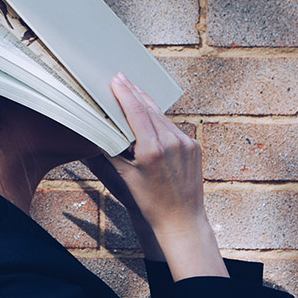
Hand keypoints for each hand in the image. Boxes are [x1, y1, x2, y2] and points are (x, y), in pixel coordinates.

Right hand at [97, 73, 226, 279]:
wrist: (182, 219)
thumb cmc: (152, 203)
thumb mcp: (127, 177)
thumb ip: (114, 152)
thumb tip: (102, 133)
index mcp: (153, 149)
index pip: (136, 112)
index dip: (125, 93)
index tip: (117, 79)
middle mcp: (172, 142)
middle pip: (149, 109)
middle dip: (134, 93)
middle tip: (122, 78)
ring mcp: (186, 143)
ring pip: (162, 117)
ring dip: (147, 104)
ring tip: (134, 91)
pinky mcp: (194, 146)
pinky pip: (173, 127)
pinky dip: (160, 120)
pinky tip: (151, 115)